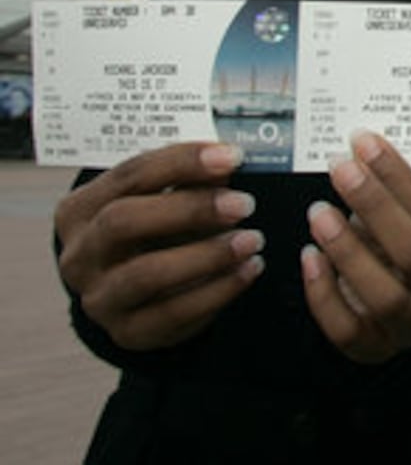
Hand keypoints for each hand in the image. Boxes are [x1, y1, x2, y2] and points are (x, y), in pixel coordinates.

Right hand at [54, 142, 264, 350]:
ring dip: (207, 254)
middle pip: (123, 222)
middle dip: (189, 209)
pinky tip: (248, 270)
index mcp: (82, 209)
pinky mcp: (128, 332)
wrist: (133, 293)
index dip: (182, 162)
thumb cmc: (153, 231)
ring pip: (145, 274)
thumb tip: (230, 162)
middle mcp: (80, 255)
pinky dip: (218, 290)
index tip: (231, 157)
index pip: (129, 175)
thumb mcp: (160, 200)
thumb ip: (189, 181)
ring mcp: (99, 298)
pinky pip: (173, 314)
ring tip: (251, 240)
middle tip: (243, 203)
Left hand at [301, 131, 410, 363]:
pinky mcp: (375, 348)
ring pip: (386, 296)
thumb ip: (395, 189)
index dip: (398, 177)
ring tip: (318, 212)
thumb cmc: (398, 243)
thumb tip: (361, 144)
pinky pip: (348, 329)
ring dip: (349, 251)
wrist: (392, 306)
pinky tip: (308, 256)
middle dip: (376, 207)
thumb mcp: (409, 216)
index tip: (364, 143)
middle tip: (341, 170)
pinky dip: (324, 293)